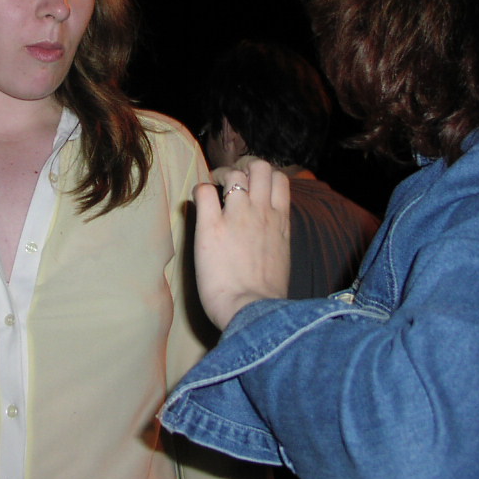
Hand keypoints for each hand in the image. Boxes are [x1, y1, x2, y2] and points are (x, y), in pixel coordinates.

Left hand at [192, 159, 290, 329]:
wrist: (254, 311)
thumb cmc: (268, 296)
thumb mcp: (281, 259)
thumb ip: (274, 239)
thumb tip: (263, 236)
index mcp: (281, 221)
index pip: (279, 179)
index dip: (264, 176)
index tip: (252, 186)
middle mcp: (261, 212)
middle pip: (259, 166)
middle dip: (243, 168)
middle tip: (230, 181)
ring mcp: (237, 217)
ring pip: (233, 174)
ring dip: (220, 176)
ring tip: (213, 188)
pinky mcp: (211, 226)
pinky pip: (203, 192)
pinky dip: (198, 191)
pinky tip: (197, 203)